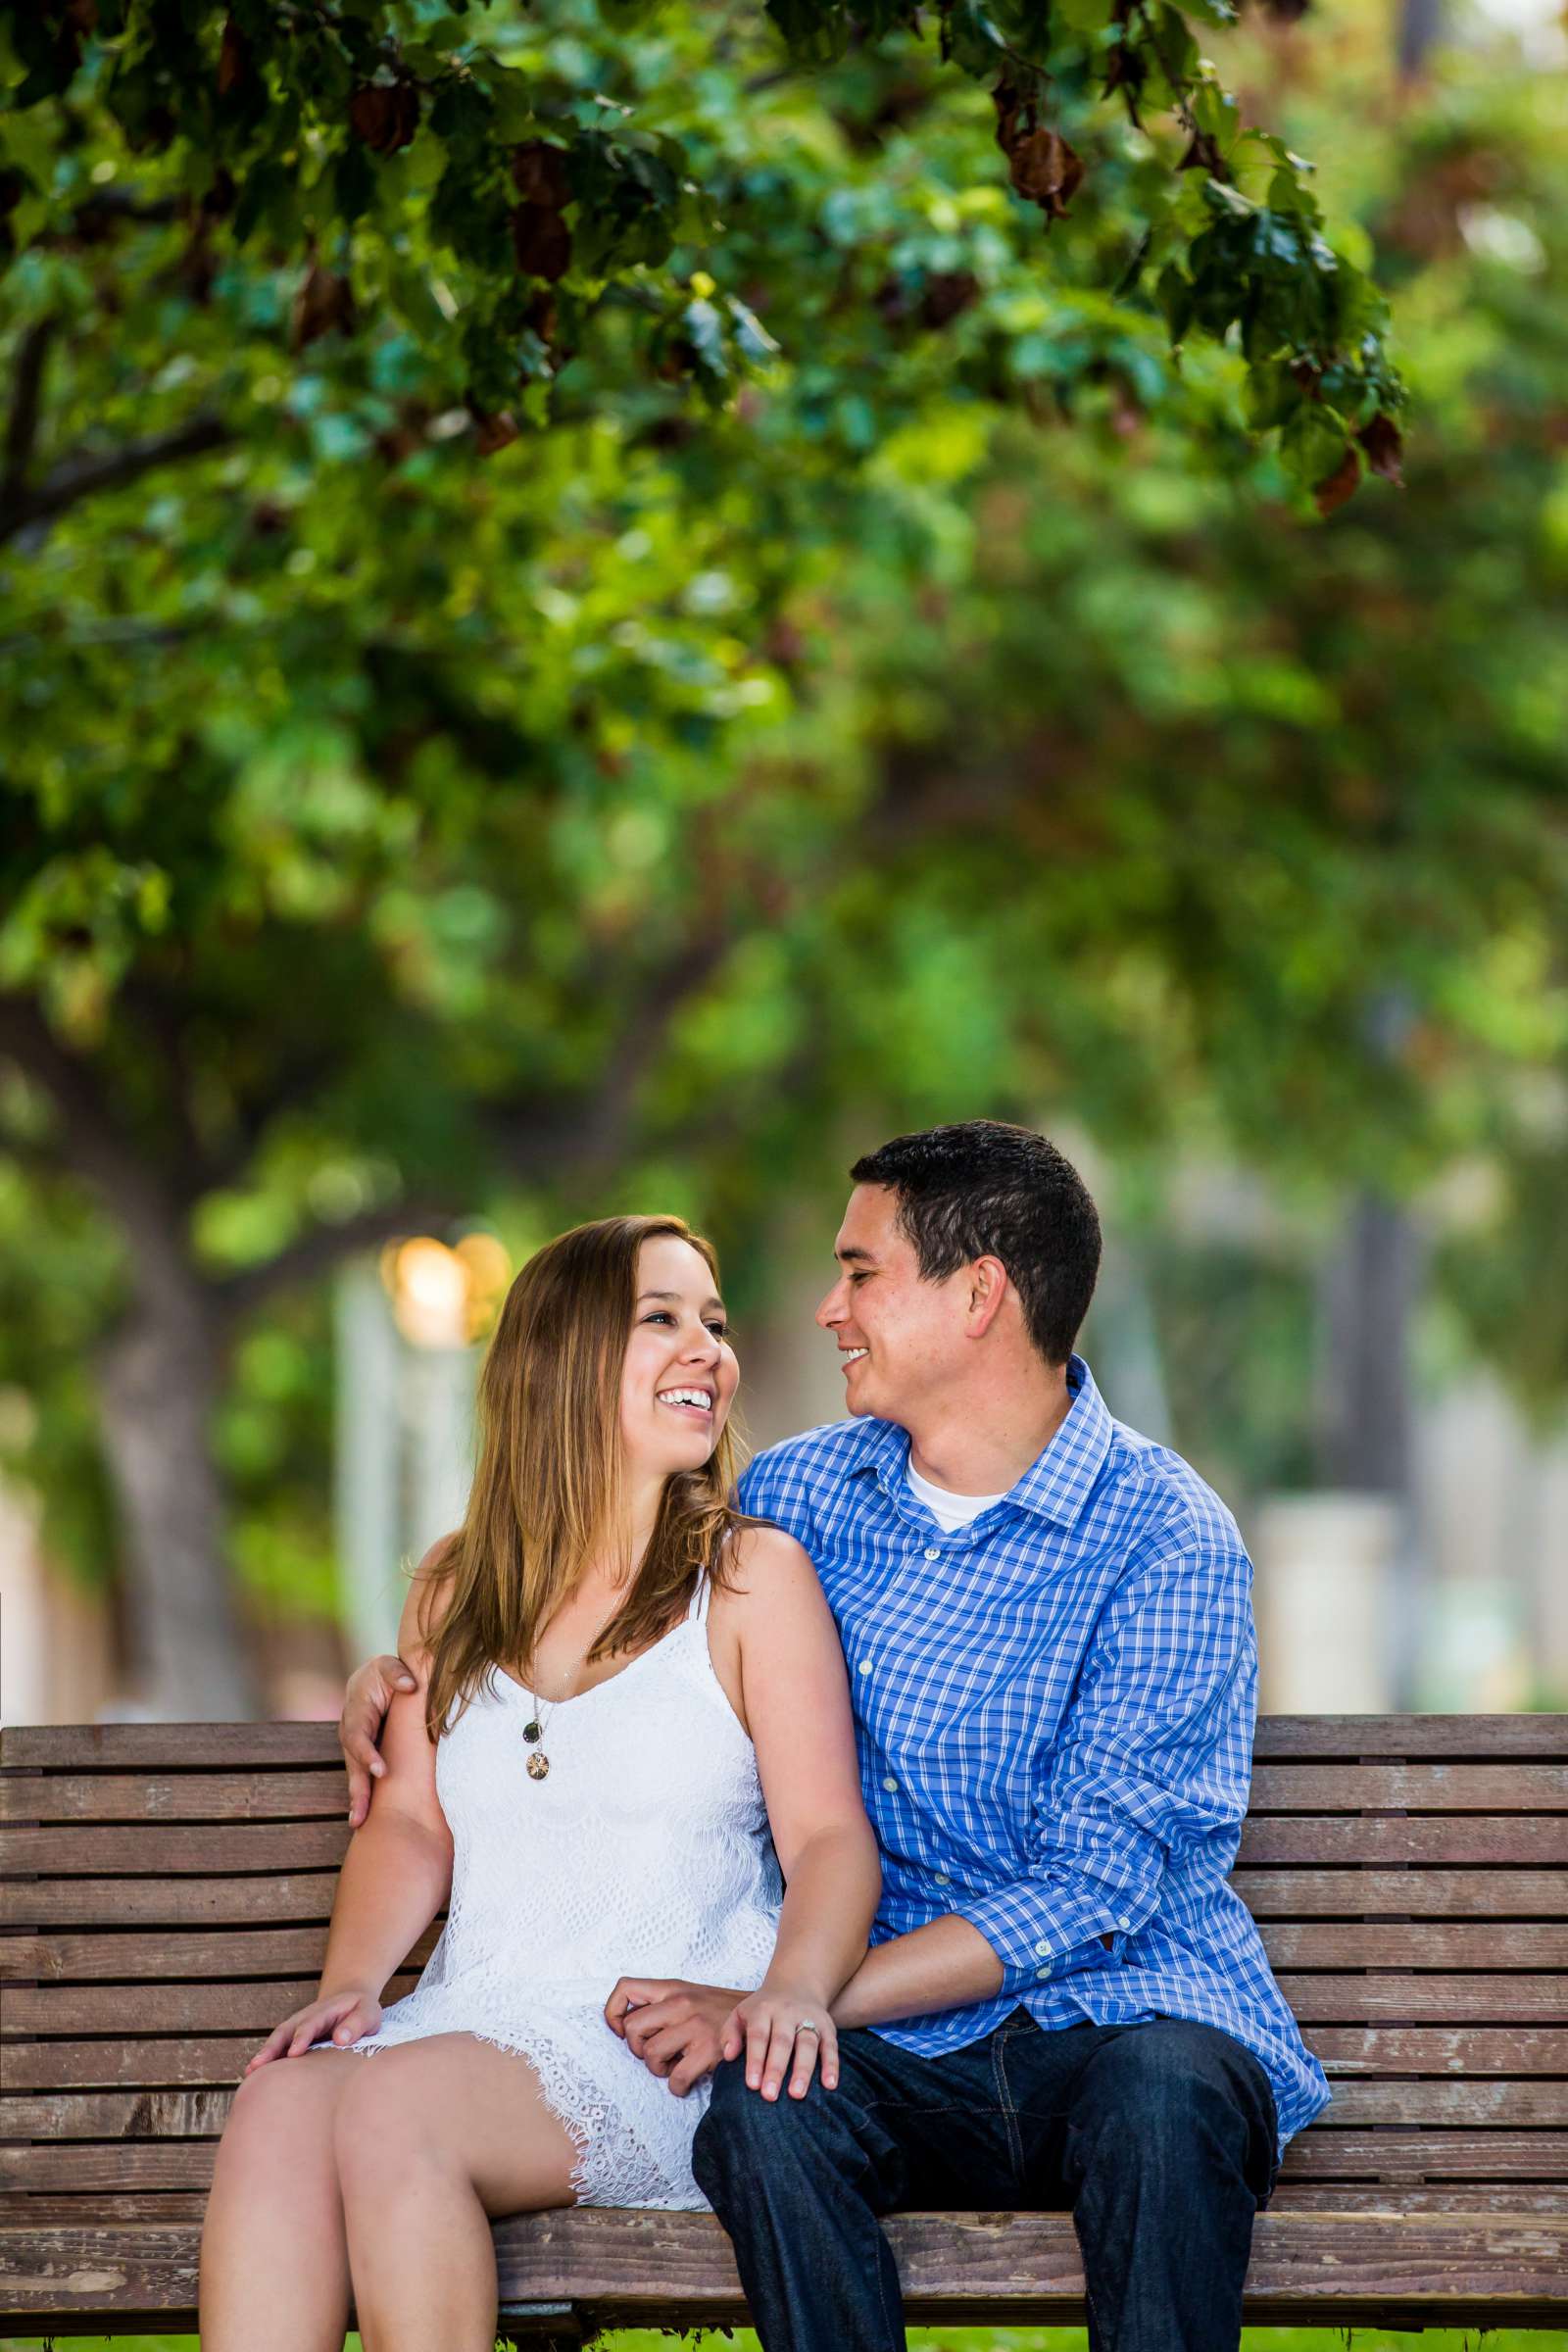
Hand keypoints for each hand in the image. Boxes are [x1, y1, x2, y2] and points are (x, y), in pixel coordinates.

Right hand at [244, 1988, 381, 2073]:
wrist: (350, 2002)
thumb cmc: (361, 2011)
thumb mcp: (367, 2012)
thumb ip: (357, 2024)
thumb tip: (340, 2040)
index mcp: (324, 2011)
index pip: (310, 2024)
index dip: (301, 2038)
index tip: (294, 2053)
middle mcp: (304, 2019)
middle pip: (284, 2032)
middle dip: (271, 2048)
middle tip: (258, 2065)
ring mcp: (296, 2029)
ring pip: (277, 2041)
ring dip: (264, 2056)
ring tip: (250, 2073)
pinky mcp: (293, 2041)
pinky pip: (278, 2050)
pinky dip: (267, 2062)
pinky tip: (255, 2079)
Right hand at [339, 1653, 416, 1826]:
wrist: (375, 1680)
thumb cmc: (387, 1673)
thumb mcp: (390, 1666)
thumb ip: (398, 1673)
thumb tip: (410, 1685)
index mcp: (356, 1708)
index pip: (358, 1735)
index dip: (367, 1753)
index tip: (381, 1771)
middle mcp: (350, 1729)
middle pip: (351, 1761)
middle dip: (357, 1787)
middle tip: (361, 1813)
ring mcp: (353, 1743)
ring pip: (354, 1772)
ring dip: (357, 1798)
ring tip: (358, 1822)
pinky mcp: (361, 1754)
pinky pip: (361, 1775)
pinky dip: (361, 1796)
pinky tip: (362, 1818)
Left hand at [604, 1977, 744, 2097]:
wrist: (762, 2019)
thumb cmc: (719, 2013)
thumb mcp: (690, 1995)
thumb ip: (661, 2005)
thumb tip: (624, 2026)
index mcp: (673, 1988)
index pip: (625, 1988)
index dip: (613, 2013)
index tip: (621, 2032)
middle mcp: (681, 2003)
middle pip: (632, 2028)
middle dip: (638, 2049)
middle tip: (655, 2054)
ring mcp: (695, 2026)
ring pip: (650, 2055)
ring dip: (658, 2070)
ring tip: (674, 2066)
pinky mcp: (709, 2050)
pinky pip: (675, 2079)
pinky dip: (677, 2087)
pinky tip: (687, 2081)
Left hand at [729, 1982, 839, 2101]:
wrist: (796, 1984)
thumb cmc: (763, 2009)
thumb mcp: (740, 2013)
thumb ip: (730, 2033)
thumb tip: (728, 2056)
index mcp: (763, 2010)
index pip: (758, 2035)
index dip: (755, 2060)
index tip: (752, 2085)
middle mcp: (787, 2012)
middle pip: (782, 2041)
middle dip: (776, 2069)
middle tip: (770, 2096)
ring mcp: (809, 2018)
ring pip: (808, 2044)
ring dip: (803, 2070)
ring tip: (797, 2094)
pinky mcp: (827, 2027)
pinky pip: (831, 2046)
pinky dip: (832, 2065)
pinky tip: (830, 2085)